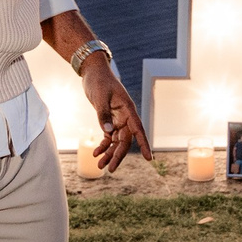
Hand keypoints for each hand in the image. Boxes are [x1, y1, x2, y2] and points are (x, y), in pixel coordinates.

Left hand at [81, 54, 149, 169]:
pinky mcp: (109, 120)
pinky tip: (96, 153)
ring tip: (100, 166)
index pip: (138, 130)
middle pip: (125, 140)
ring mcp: (118, 119)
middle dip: (118, 155)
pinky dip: (103, 145)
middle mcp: (125, 117)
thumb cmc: (99, 81)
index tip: (149, 159)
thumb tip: (108, 133)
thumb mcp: (100, 97)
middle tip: (110, 170)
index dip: (144, 145)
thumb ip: (103, 115)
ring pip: (116, 141)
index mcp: (128, 110)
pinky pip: (109, 137)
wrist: (92, 72)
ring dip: (109, 153)